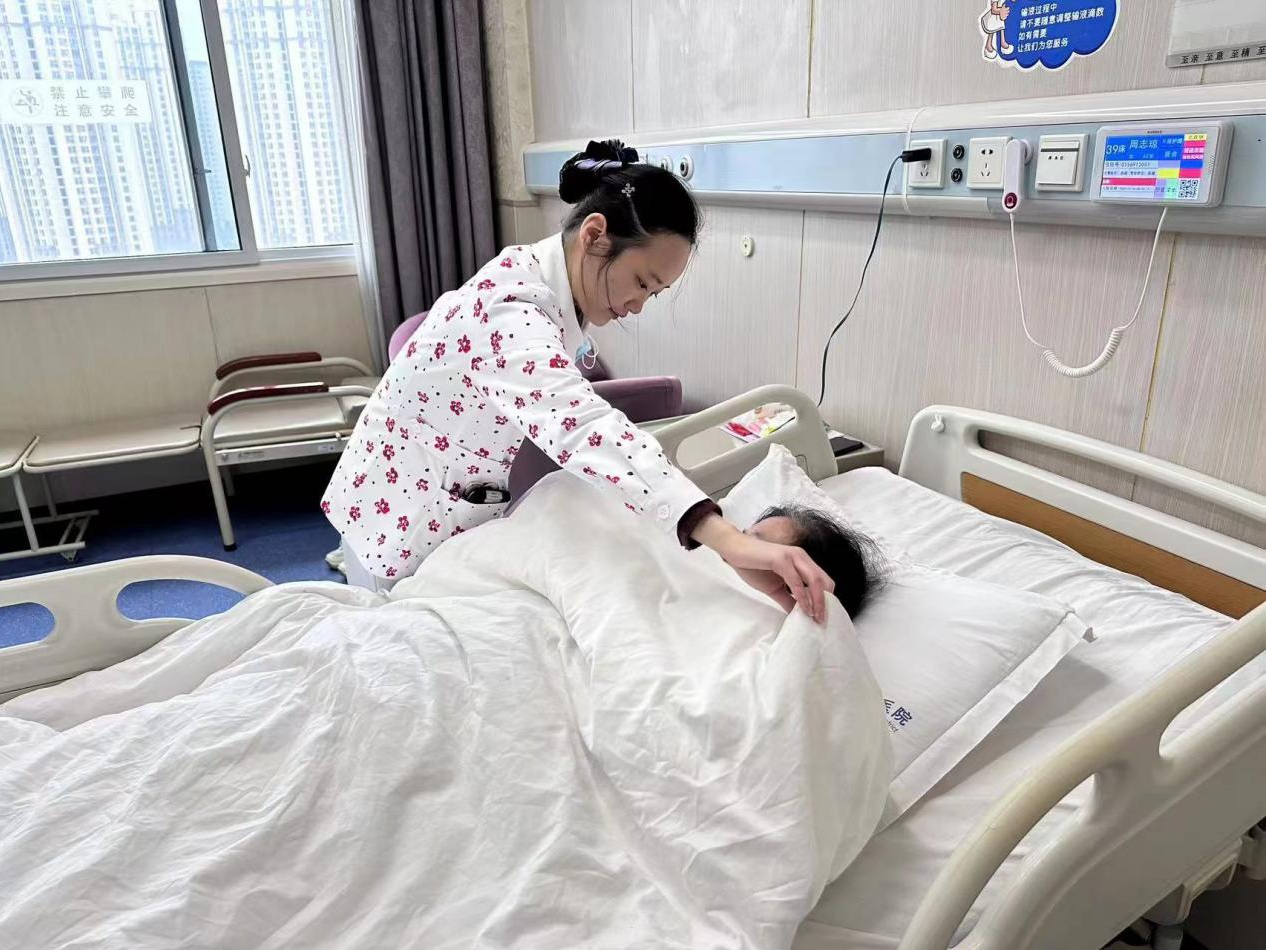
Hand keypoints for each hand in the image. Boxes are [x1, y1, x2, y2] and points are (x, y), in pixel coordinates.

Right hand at [692, 514, 833, 622]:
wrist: (734, 551)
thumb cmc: (752, 566)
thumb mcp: (774, 588)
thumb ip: (787, 599)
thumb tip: (797, 615)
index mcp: (801, 561)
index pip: (823, 580)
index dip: (826, 598)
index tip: (822, 616)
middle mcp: (801, 557)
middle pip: (824, 581)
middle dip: (826, 603)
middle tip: (821, 621)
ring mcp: (793, 556)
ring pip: (814, 580)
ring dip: (818, 602)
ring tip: (815, 618)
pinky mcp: (781, 559)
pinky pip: (796, 581)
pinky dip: (802, 597)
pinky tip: (803, 609)